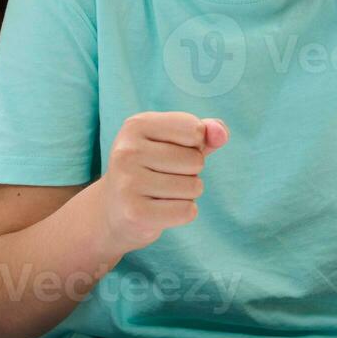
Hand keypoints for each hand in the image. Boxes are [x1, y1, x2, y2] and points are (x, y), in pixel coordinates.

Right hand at [95, 111, 228, 256]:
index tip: (171, 150)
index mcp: (136, 125)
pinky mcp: (135, 212)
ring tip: (161, 192)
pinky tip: (161, 209)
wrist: (115, 208)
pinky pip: (187, 211)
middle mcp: (127, 151)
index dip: (195, 144)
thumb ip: (204, 133)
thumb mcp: (175, 142)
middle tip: (163, 176)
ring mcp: (128, 182)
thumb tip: (222, 134)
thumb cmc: (152, 168)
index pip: (194, 129)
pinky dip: (183, 213)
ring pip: (193, 187)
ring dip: (187, 194)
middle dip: (191, 172)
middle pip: (196, 160)